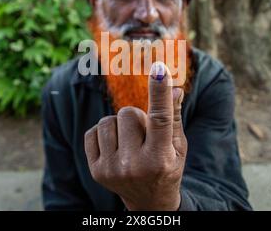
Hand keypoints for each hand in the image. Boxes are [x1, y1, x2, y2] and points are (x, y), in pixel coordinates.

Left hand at [84, 62, 186, 209]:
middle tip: (144, 135)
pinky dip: (104, 134)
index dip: (159, 92)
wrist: (148, 202)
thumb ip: (174, 117)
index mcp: (159, 159)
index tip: (159, 69)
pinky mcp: (96, 170)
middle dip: (137, 117)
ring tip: (130, 142)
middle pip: (128, 113)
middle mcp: (134, 166)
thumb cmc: (167, 168)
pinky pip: (92, 132)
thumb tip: (173, 88)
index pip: (160, 119)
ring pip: (108, 121)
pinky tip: (116, 147)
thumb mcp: (178, 147)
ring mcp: (112, 169)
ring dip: (119, 126)